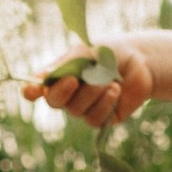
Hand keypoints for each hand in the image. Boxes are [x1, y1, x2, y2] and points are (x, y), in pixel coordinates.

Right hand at [21, 36, 151, 128]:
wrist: (140, 60)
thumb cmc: (109, 52)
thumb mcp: (85, 52)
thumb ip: (66, 64)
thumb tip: (44, 77)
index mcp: (59, 77)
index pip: (35, 89)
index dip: (30, 91)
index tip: (33, 89)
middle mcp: (68, 95)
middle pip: (54, 102)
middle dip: (62, 91)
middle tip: (75, 80)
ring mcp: (84, 109)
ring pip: (76, 110)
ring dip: (92, 93)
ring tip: (109, 80)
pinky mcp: (102, 119)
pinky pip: (94, 119)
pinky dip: (105, 103)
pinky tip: (116, 90)